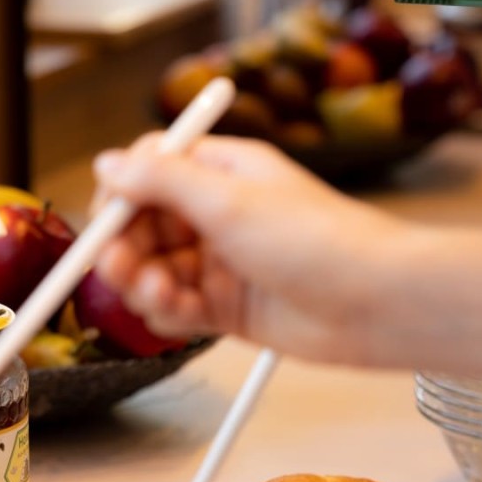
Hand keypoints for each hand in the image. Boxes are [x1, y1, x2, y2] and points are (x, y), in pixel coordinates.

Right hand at [92, 135, 404, 365]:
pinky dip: (169, 314)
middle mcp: (221, 215)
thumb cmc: (318, 241)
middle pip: (145, 227)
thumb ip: (161, 181)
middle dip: (126, 249)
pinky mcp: (232, 310)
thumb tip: (107, 165)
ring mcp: (225, 265)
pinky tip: (181, 315)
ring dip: (145, 285)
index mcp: (224, 172)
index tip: (107, 223)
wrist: (374, 304)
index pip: (150, 173)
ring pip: (157, 272)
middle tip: (123, 269)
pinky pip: (179, 309)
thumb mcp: (228, 199)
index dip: (121, 198)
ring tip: (162, 295)